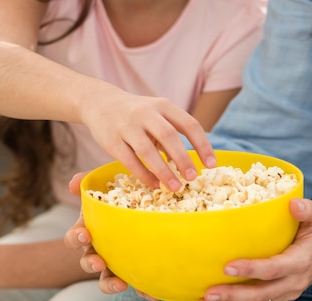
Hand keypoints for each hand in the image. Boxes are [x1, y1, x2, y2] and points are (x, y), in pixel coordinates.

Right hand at [64, 173, 158, 300]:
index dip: (76, 237)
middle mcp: (98, 251)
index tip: (84, 233)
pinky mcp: (133, 274)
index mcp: (90, 231)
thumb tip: (75, 182)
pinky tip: (152, 293)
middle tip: (99, 262)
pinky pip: (135, 286)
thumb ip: (91, 183)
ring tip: (121, 284)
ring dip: (110, 284)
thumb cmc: (120, 200)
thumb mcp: (107, 189)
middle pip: (87, 262)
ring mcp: (115, 265)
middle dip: (90, 263)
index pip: (74, 237)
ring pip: (106, 280)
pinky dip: (142, 290)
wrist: (145, 212)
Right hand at [80, 90, 215, 190]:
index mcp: (163, 106)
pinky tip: (154, 185)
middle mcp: (146, 113)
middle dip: (183, 159)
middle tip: (193, 178)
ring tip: (175, 187)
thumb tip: (188, 164)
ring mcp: (127, 126)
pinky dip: (143, 175)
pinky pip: (129, 160)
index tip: (212, 164)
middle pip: (168, 136)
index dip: (202, 145)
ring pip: (147, 151)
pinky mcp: (111, 140)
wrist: (99, 102)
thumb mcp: (157, 114)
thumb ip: (172, 134)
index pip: (189, 124)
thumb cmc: (137, 114)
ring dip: (163, 171)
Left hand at [196, 199, 311, 300]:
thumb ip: (308, 209)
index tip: (227, 267)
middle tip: (207, 294)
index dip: (251, 270)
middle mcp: (294, 282)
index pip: (273, 269)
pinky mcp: (280, 295)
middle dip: (232, 296)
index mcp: (301, 262)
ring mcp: (287, 292)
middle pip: (261, 294)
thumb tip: (292, 204)